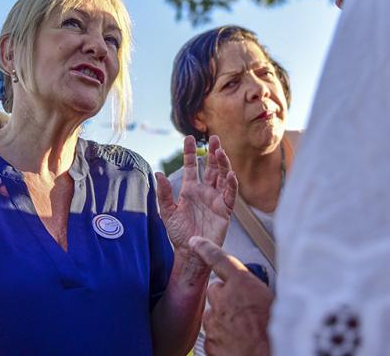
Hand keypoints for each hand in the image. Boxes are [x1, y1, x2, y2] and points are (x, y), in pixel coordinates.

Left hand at [155, 135, 237, 255]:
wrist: (190, 251)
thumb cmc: (178, 233)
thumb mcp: (167, 212)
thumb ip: (163, 193)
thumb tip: (158, 174)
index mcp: (190, 189)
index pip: (192, 166)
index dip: (190, 152)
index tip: (189, 138)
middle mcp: (204, 191)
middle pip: (211, 167)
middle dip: (213, 152)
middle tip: (214, 137)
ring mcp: (216, 199)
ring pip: (222, 177)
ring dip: (223, 164)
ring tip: (220, 151)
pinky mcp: (225, 210)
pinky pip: (230, 195)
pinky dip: (231, 185)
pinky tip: (230, 175)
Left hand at [189, 236, 273, 355]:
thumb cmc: (277, 334)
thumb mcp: (276, 302)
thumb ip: (257, 291)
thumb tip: (255, 291)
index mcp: (243, 285)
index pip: (218, 258)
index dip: (205, 248)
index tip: (196, 243)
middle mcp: (224, 300)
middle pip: (216, 290)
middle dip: (225, 296)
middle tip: (243, 308)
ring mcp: (214, 322)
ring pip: (213, 314)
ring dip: (224, 319)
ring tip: (245, 330)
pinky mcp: (209, 342)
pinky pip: (213, 335)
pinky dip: (222, 338)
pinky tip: (238, 343)